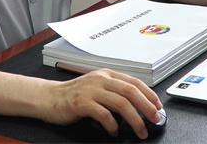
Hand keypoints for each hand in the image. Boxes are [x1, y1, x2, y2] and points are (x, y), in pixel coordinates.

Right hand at [38, 69, 161, 139]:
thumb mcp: (97, 87)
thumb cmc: (74, 95)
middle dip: (146, 106)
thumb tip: (138, 105)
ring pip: (120, 103)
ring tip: (140, 131)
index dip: (149, 94)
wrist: (49, 98)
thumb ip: (114, 91)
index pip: (134, 82)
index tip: (158, 105)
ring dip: (134, 119)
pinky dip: (112, 125)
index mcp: (107, 74)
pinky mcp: (81, 103)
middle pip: (130, 91)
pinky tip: (114, 131)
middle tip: (155, 119)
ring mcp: (91, 90)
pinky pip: (103, 114)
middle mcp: (100, 79)